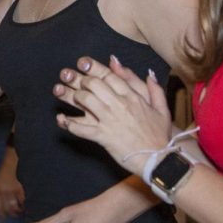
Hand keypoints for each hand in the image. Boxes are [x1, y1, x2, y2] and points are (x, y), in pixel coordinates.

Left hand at [0, 146, 23, 217]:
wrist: (14, 153)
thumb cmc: (9, 167)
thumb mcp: (1, 180)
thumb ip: (2, 192)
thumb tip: (10, 207)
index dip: (2, 214)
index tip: (5, 218)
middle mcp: (2, 191)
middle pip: (8, 209)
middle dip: (13, 213)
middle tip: (18, 213)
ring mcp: (11, 189)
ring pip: (16, 207)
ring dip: (20, 210)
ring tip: (23, 209)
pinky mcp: (20, 187)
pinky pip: (23, 201)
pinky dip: (26, 204)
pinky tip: (28, 203)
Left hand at [52, 55, 172, 174]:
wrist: (158, 159)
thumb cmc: (160, 135)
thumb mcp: (162, 109)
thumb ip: (154, 89)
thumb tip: (149, 73)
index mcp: (132, 97)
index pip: (109, 76)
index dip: (94, 67)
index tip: (83, 62)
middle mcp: (119, 105)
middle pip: (94, 85)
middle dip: (81, 80)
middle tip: (72, 79)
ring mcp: (109, 120)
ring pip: (85, 101)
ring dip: (72, 96)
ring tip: (64, 94)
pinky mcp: (103, 137)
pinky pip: (81, 128)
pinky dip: (69, 123)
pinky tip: (61, 119)